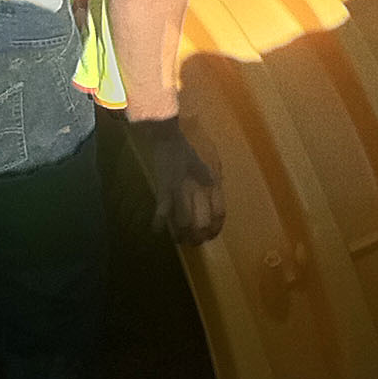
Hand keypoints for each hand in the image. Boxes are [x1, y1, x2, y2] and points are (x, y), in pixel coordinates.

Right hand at [134, 118, 223, 243]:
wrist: (171, 136)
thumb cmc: (192, 146)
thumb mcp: (212, 161)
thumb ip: (214, 180)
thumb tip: (217, 194)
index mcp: (213, 183)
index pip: (220, 213)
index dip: (216, 228)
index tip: (211, 236)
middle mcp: (200, 190)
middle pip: (202, 223)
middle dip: (198, 237)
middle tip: (194, 242)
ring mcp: (181, 191)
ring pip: (184, 223)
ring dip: (181, 235)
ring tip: (179, 241)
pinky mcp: (164, 189)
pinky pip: (162, 211)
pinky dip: (159, 223)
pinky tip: (157, 231)